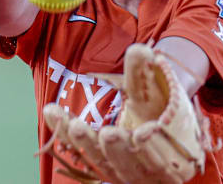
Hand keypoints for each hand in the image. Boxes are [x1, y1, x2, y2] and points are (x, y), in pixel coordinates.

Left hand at [38, 43, 220, 183]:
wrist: (153, 122)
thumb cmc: (162, 107)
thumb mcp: (158, 90)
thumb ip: (145, 74)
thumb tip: (139, 50)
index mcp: (170, 160)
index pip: (160, 160)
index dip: (152, 148)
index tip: (143, 133)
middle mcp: (144, 171)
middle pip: (129, 164)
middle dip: (117, 150)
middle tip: (108, 134)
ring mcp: (119, 170)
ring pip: (100, 160)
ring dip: (86, 145)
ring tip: (75, 125)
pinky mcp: (97, 162)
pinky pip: (78, 150)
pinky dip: (64, 134)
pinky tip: (51, 112)